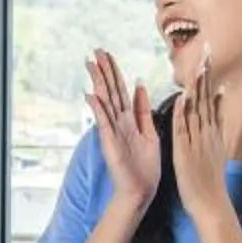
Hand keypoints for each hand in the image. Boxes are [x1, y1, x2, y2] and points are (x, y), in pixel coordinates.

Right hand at [84, 50, 159, 214]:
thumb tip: (139, 85)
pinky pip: (104, 122)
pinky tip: (92, 95)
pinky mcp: (110, 143)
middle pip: (110, 91)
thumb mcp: (149, 132)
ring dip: (99, 83)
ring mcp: (113, 132)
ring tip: (91, 65)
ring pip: (105, 102)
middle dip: (103, 71)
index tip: (107, 55)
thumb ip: (143, 110)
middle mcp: (118, 122)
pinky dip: (98, 109)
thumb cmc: (145, 166)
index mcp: (129, 120)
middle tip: (95, 51)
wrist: (142, 190)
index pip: (120, 90)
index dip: (114, 72)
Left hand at [170, 46, 233, 218]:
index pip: (211, 100)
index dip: (209, 79)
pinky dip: (183, 113)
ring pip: (196, 110)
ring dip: (196, 88)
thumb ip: (217, 124)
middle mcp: (207, 133)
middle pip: (206, 100)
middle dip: (205, 76)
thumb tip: (220, 102)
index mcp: (212, 131)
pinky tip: (182, 98)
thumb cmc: (210, 178)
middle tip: (205, 53)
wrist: (210, 202)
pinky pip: (183, 129)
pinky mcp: (185, 151)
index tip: (207, 59)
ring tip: (197, 67)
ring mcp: (197, 141)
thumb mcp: (217, 147)